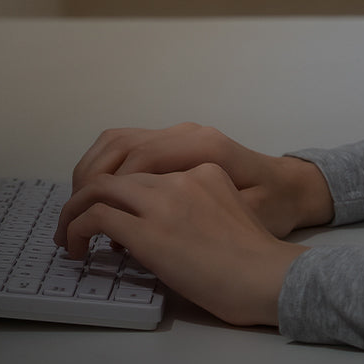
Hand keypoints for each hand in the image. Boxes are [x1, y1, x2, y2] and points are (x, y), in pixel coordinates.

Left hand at [54, 162, 308, 326]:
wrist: (270, 277)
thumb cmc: (257, 258)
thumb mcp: (230, 210)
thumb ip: (198, 202)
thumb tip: (162, 225)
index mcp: (202, 167)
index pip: (143, 164)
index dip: (117, 184)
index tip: (106, 209)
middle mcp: (179, 175)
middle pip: (114, 166)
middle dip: (85, 191)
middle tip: (74, 220)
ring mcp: (164, 201)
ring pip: (98, 187)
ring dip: (74, 210)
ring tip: (68, 237)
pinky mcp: (150, 231)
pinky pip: (97, 216)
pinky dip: (78, 229)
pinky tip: (79, 248)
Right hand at [67, 122, 333, 237]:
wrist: (294, 190)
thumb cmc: (273, 210)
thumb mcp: (235, 220)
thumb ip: (182, 221)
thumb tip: (128, 230)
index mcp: (201, 148)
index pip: (134, 162)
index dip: (101, 195)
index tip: (82, 230)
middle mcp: (187, 133)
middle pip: (119, 144)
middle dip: (87, 182)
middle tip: (69, 223)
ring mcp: (182, 133)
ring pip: (119, 140)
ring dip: (92, 172)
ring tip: (80, 211)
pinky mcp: (178, 141)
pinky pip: (131, 145)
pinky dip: (108, 167)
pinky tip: (104, 198)